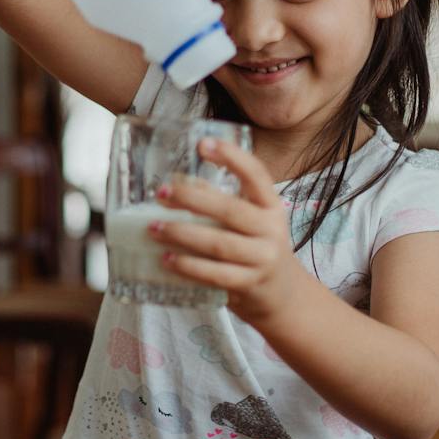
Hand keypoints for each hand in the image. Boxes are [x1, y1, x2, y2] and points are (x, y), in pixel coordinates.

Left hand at [148, 138, 302, 325]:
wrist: (285, 295)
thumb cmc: (257, 247)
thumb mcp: (251, 220)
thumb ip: (221, 202)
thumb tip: (174, 185)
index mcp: (270, 205)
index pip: (256, 175)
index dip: (232, 157)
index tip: (203, 144)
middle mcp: (271, 229)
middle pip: (230, 210)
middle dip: (193, 199)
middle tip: (161, 192)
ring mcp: (262, 259)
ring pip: (219, 244)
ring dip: (182, 234)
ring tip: (153, 227)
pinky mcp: (249, 284)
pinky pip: (215, 274)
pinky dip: (188, 266)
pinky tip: (166, 259)